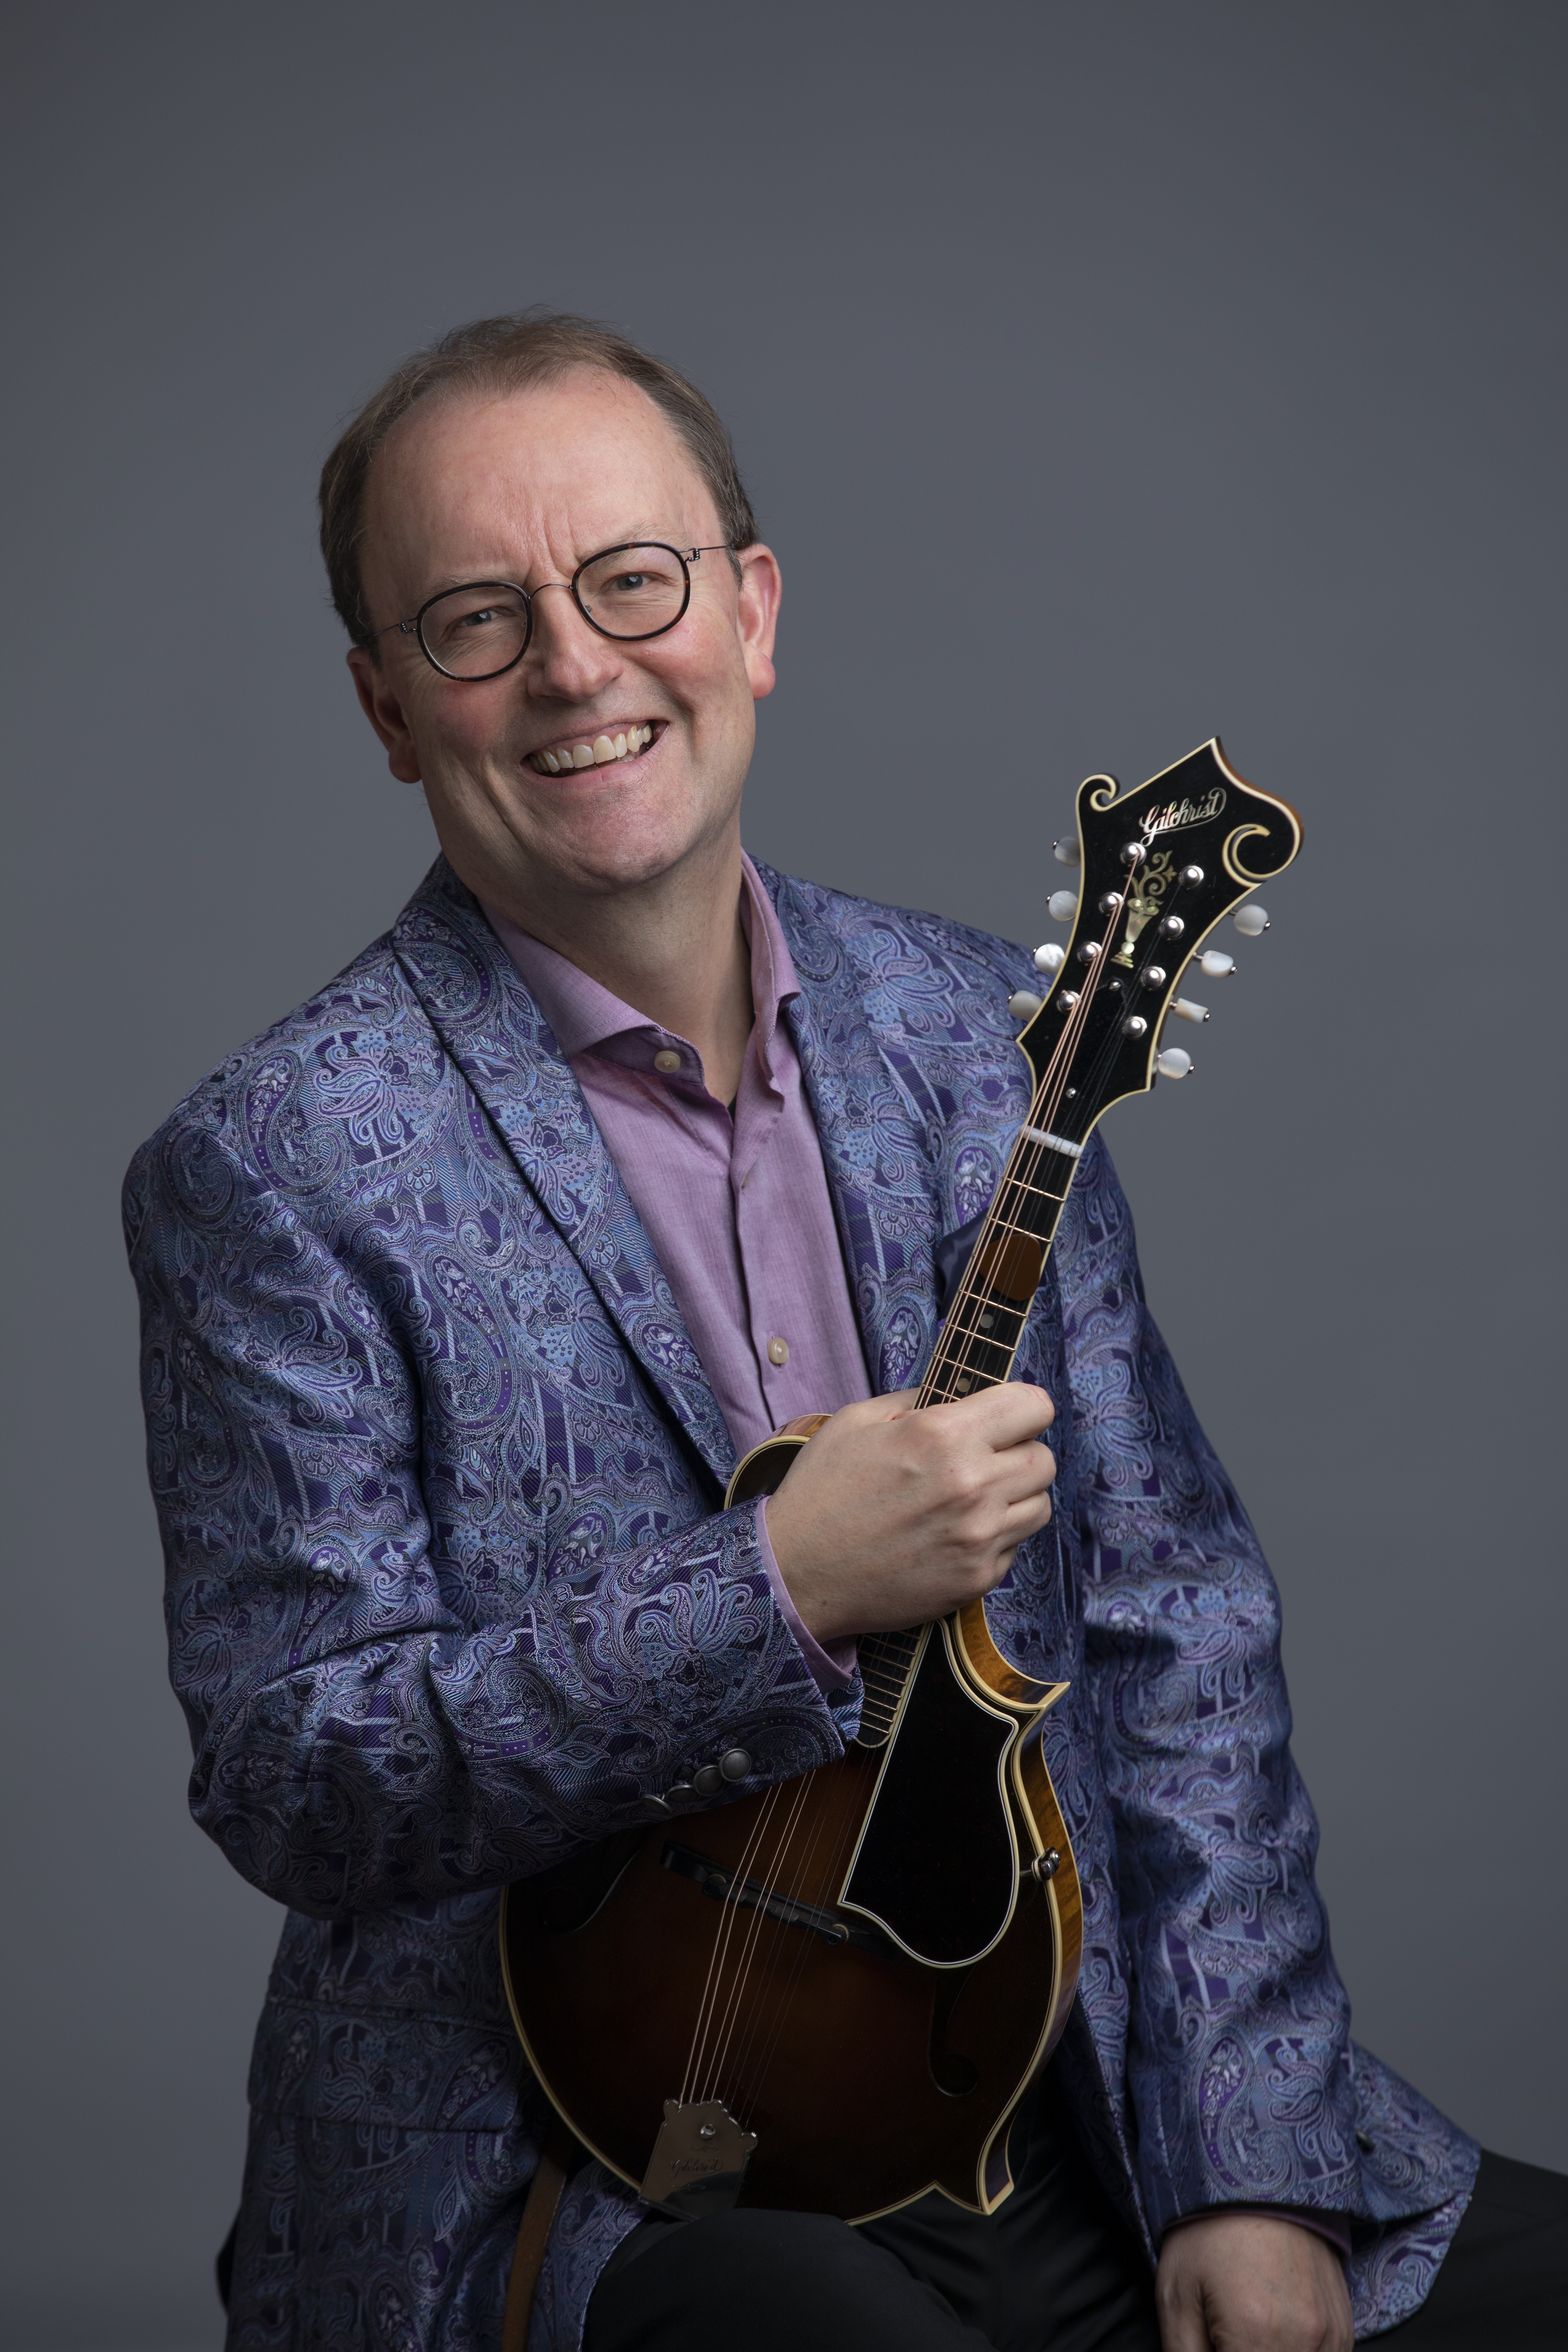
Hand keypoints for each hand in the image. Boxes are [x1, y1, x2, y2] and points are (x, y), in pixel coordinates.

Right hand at [762, 1385, 1055, 1644]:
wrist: (797, 1572)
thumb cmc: (822, 1491)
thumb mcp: (857, 1420)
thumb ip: (917, 1400)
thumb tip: (960, 1395)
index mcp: (943, 1435)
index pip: (1034, 1406)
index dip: (1021, 1408)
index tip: (1004, 1417)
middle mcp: (971, 1485)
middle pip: (1044, 1458)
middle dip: (1018, 1452)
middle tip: (982, 1459)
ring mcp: (978, 1537)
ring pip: (1040, 1504)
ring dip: (1014, 1497)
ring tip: (972, 1498)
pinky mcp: (976, 1578)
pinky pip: (1014, 1547)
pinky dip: (994, 1538)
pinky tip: (952, 1534)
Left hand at [1156, 2214, 1352, 2351]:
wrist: (1257, 2180)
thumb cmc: (1208, 2234)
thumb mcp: (1176, 2297)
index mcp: (1255, 2339)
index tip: (1214, 2347)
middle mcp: (1303, 2341)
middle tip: (1226, 2340)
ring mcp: (1331, 2335)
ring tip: (1249, 2335)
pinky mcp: (1343, 2326)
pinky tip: (1273, 2338)